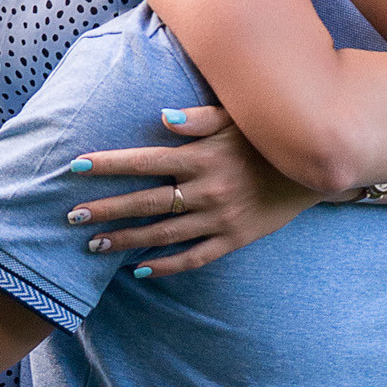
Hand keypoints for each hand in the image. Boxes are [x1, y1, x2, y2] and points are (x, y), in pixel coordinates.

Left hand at [65, 106, 315, 274]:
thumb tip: (162, 117)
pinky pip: (195, 257)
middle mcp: (207, 190)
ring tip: (94, 246)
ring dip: (126, 240)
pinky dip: (167, 266)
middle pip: (146, 202)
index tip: (76, 167)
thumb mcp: (237, 118)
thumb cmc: (268, 139)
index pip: (144, 161)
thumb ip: (199, 118)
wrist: (314, 170)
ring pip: (163, 234)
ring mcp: (220, 218)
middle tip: (71, 217)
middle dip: (106, 209)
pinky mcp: (234, 239)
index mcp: (202, 157)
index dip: (109, 165)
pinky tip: (141, 269)